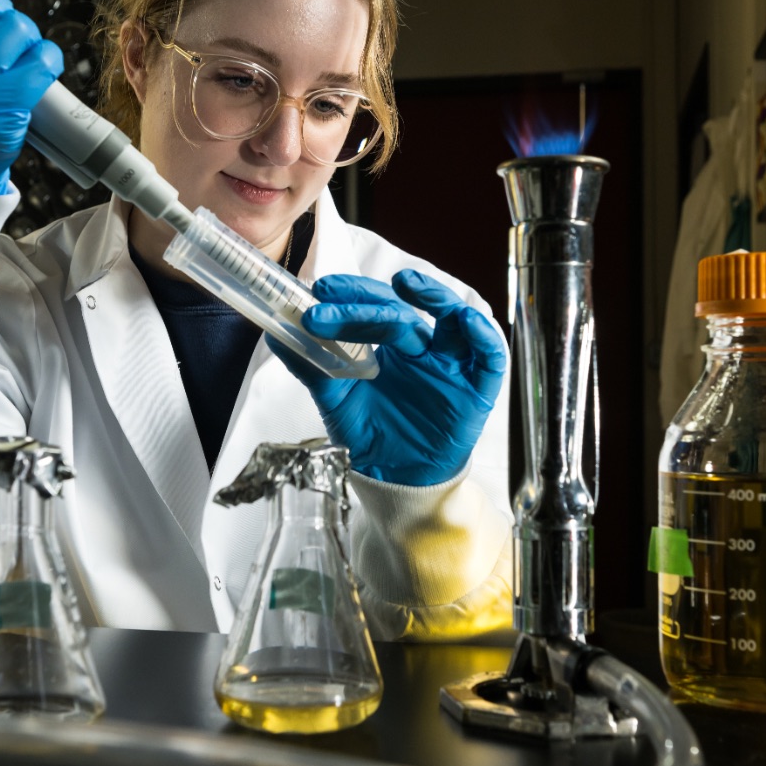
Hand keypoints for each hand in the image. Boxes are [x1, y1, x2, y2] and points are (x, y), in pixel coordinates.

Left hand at [267, 271, 506, 486]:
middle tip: (335, 294)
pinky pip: (490, 356)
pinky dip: (482, 336)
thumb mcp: (336, 400)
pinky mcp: (478, 389)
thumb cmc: (372, 436)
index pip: (374, 308)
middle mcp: (423, 348)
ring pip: (453, 318)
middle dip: (370, 301)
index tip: (321, 290)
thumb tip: (275, 335)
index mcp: (390, 346)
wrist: (397, 481)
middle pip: (403, 313)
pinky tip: (465, 321)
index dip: (352, 296)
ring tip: (408, 284)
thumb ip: (311, 367)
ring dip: (435, 296)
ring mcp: (451, 365)